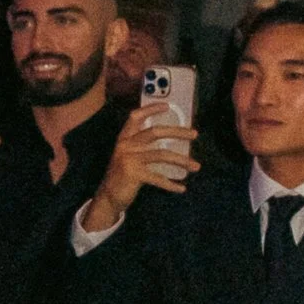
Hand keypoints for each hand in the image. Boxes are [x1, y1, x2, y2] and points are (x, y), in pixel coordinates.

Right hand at [80, 101, 193, 231]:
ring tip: (196, 166)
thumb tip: (171, 140)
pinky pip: (158, 178)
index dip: (150, 109)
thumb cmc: (123, 175)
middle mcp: (125, 146)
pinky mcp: (133, 174)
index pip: (135, 117)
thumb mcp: (128, 156)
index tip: (167, 106)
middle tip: (194, 134)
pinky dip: (171, 184)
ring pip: (161, 155)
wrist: (107, 197)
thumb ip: (142, 147)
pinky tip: (181, 188)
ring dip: (182, 160)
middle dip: (177, 132)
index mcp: (124, 139)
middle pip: (154, 132)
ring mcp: (129, 159)